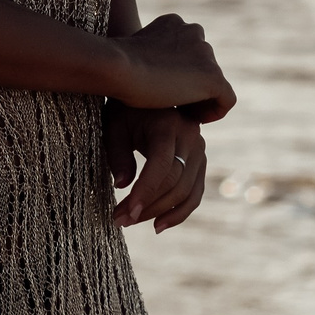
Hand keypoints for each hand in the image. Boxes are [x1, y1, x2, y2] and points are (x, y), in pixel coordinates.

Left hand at [104, 102, 206, 231]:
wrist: (145, 90)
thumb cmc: (124, 109)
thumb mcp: (114, 126)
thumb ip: (118, 155)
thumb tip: (123, 186)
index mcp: (169, 125)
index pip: (162, 167)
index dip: (144, 193)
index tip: (125, 214)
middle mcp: (190, 137)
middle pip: (175, 183)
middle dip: (147, 206)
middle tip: (119, 220)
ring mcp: (199, 149)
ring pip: (187, 191)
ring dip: (160, 212)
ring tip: (132, 222)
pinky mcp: (199, 160)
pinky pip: (195, 192)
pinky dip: (180, 212)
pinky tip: (158, 224)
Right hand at [106, 13, 235, 121]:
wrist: (118, 68)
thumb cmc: (116, 66)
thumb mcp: (131, 55)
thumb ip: (147, 58)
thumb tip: (147, 72)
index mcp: (174, 23)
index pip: (187, 52)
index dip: (179, 74)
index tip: (163, 92)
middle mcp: (193, 32)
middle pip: (202, 66)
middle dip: (191, 86)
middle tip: (173, 106)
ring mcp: (205, 53)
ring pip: (213, 83)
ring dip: (199, 99)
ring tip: (180, 114)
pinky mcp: (212, 76)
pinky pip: (226, 99)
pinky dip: (214, 112)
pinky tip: (195, 121)